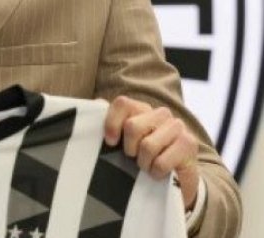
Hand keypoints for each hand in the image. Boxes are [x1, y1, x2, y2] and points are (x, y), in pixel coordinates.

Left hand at [104, 95, 199, 209]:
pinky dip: (156, 172)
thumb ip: (111, 124)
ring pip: (147, 146)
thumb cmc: (143, 159)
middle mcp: (160, 114)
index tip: (110, 142)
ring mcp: (176, 126)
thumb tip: (96, 104)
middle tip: (134, 157)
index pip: (123, 104)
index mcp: (142, 109)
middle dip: (129, 149)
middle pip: (132, 126)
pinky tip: (160, 173)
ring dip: (144, 163)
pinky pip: (161, 162)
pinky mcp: (189, 143)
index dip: (112, 123)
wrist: (176, 182)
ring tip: (148, 166)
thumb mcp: (123, 143)